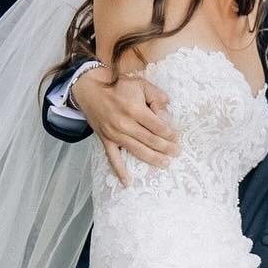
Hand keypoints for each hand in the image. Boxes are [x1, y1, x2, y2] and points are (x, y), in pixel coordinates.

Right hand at [73, 66, 177, 186]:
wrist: (90, 89)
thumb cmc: (118, 86)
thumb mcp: (141, 84)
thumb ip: (157, 97)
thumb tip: (167, 113)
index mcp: (134, 109)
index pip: (157, 126)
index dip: (169, 133)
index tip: (176, 137)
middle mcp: (124, 123)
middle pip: (150, 140)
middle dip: (166, 148)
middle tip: (176, 152)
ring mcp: (114, 134)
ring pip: (137, 150)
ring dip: (152, 159)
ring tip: (165, 164)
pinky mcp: (106, 140)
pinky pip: (113, 158)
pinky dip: (120, 171)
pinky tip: (128, 182)